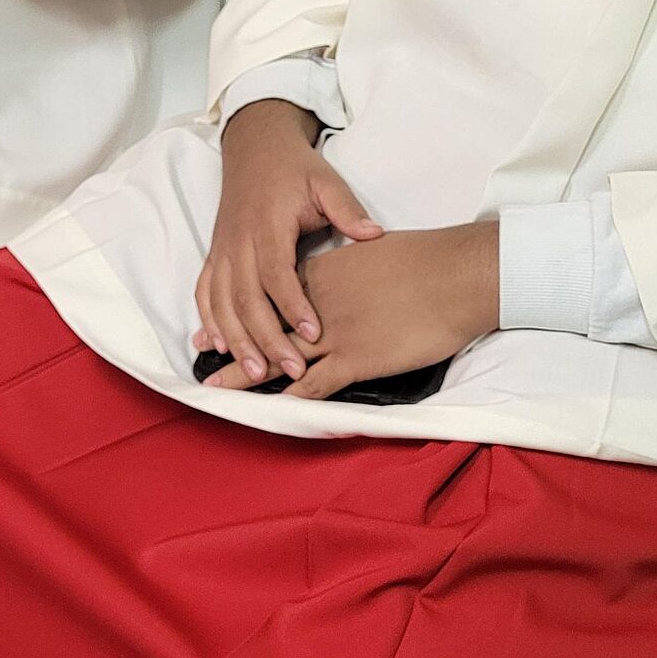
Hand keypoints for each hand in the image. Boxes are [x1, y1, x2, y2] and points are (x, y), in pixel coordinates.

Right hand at [194, 98, 382, 384]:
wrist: (256, 148)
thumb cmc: (295, 169)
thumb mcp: (326, 181)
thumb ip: (347, 209)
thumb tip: (373, 234)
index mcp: (268, 225)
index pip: (277, 272)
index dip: (292, 305)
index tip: (312, 333)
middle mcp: (239, 241)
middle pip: (246, 297)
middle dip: (266, 338)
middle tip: (291, 370)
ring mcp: (222, 250)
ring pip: (222, 302)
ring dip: (236, 340)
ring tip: (255, 373)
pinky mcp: (214, 255)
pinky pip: (205, 293)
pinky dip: (209, 321)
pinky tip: (219, 346)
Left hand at [205, 223, 501, 398]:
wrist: (456, 273)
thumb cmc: (424, 260)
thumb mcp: (375, 249)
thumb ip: (352, 260)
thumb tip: (346, 268)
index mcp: (323, 275)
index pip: (275, 294)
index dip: (246, 309)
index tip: (220, 320)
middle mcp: (319, 304)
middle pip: (266, 326)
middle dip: (234, 343)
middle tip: (199, 357)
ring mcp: (335, 334)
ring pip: (281, 358)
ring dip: (249, 375)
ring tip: (217, 390)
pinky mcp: (358, 359)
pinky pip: (318, 383)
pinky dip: (294, 396)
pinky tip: (273, 408)